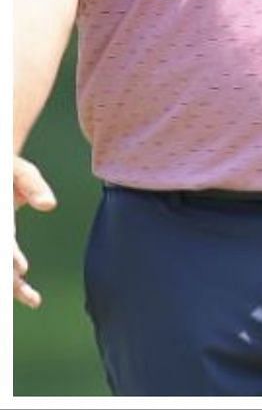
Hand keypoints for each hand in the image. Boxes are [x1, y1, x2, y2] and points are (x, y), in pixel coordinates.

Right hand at [14, 156, 56, 307]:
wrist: (1, 170)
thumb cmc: (9, 169)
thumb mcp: (19, 171)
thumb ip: (33, 185)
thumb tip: (49, 206)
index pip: (2, 241)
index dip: (8, 256)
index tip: (20, 269)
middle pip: (0, 260)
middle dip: (8, 281)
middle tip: (30, 297)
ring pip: (1, 266)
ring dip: (11, 285)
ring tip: (33, 299)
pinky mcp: (3, 237)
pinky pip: (5, 261)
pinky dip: (12, 279)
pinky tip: (26, 293)